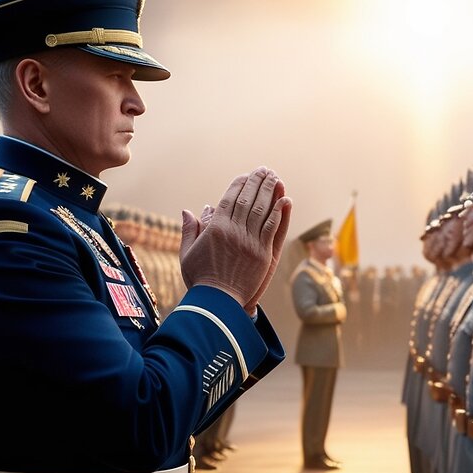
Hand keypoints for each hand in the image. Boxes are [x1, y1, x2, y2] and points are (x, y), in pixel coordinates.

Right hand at [180, 167, 290, 313]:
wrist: (217, 303)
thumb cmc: (200, 280)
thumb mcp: (187, 254)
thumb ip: (189, 230)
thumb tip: (187, 210)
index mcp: (215, 229)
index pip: (229, 199)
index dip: (239, 185)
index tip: (245, 176)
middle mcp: (234, 232)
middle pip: (248, 200)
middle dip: (256, 182)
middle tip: (263, 170)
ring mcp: (250, 242)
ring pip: (262, 210)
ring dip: (270, 191)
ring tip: (274, 178)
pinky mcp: (263, 254)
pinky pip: (273, 228)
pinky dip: (279, 212)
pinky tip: (284, 200)